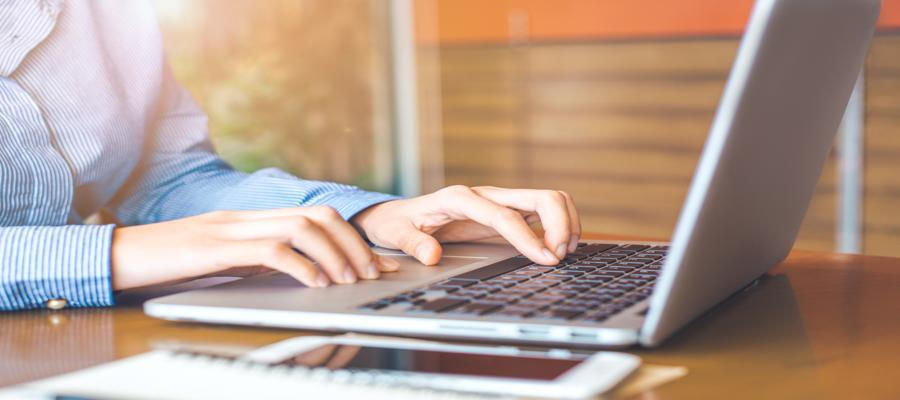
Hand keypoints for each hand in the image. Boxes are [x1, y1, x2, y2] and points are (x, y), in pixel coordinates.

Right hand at [110, 207, 398, 289]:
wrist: (116, 256)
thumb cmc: (167, 263)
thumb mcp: (222, 260)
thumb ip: (256, 259)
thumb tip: (297, 272)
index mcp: (251, 219)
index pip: (314, 215)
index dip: (350, 237)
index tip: (372, 263)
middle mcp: (247, 217)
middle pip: (319, 216)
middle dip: (352, 245)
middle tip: (369, 274)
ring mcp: (232, 229)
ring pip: (302, 228)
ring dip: (334, 255)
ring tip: (347, 281)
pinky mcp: (215, 248)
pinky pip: (270, 250)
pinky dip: (300, 265)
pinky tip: (313, 283)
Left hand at [351, 185, 580, 265]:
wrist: (398, 214)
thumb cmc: (398, 223)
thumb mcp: (396, 234)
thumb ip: (413, 244)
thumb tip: (433, 256)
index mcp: (459, 198)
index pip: (504, 215)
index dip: (528, 237)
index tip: (546, 259)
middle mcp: (485, 194)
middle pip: (540, 196)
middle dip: (560, 225)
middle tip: (558, 258)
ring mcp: (499, 201)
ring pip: (549, 199)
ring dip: (565, 224)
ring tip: (561, 254)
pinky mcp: (507, 210)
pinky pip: (544, 211)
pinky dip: (559, 226)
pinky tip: (556, 249)